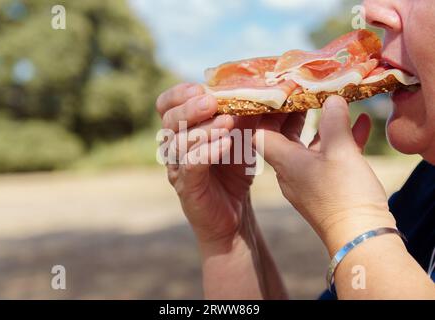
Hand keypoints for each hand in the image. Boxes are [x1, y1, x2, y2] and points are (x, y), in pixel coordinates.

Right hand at [157, 83, 258, 248]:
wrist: (233, 212)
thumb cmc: (234, 170)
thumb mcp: (243, 137)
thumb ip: (249, 114)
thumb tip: (271, 87)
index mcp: (182, 129)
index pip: (166, 105)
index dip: (178, 94)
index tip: (200, 87)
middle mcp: (174, 146)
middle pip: (168, 120)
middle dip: (190, 108)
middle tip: (212, 102)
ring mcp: (177, 167)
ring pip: (178, 143)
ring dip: (203, 129)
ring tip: (227, 123)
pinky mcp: (187, 187)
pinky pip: (190, 166)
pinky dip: (206, 152)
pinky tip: (225, 145)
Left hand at [254, 95, 396, 255]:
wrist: (361, 240)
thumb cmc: (344, 195)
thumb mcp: (341, 152)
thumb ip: (334, 122)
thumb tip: (331, 99)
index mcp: (284, 161)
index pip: (260, 132)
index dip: (265, 112)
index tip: (277, 93)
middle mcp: (290, 171)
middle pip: (285, 137)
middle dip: (297, 114)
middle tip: (308, 92)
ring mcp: (308, 181)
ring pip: (310, 147)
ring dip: (324, 127)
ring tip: (338, 104)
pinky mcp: (326, 190)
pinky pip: (329, 159)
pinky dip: (342, 142)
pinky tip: (362, 125)